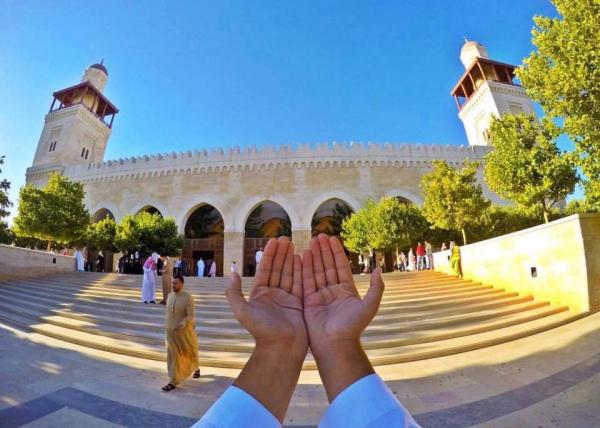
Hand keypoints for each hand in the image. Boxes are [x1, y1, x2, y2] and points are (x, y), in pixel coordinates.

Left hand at [226, 236, 305, 421]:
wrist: (281, 348)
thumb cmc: (261, 330)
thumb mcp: (242, 311)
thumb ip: (234, 293)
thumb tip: (233, 273)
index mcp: (260, 295)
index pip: (265, 269)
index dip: (269, 255)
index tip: (274, 241)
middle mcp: (273, 295)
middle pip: (278, 269)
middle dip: (281, 254)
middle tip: (286, 238)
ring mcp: (286, 299)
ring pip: (289, 274)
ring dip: (291, 259)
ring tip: (295, 245)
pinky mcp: (299, 304)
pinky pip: (300, 284)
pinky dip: (301, 271)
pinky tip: (303, 259)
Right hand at [302, 234, 384, 400]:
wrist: (336, 345)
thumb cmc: (353, 327)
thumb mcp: (369, 306)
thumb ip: (376, 288)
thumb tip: (378, 269)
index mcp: (347, 291)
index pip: (340, 266)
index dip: (336, 252)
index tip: (331, 238)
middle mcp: (333, 292)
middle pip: (327, 266)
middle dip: (323, 251)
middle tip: (318, 236)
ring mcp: (320, 296)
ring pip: (316, 272)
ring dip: (313, 257)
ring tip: (309, 243)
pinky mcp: (308, 302)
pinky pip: (305, 282)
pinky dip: (303, 269)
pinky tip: (301, 257)